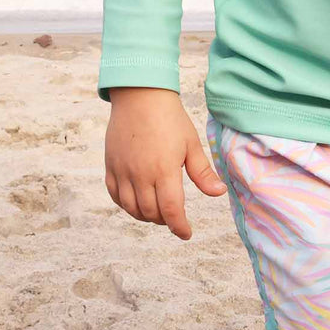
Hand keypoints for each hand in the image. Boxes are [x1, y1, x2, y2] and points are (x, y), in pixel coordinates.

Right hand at [104, 87, 227, 239]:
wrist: (141, 96)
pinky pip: (115, 196)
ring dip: (146, 216)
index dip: (179, 226)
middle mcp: (140, 174)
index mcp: (164, 170)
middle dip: (165, 220)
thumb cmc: (171, 119)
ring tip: (158, 211)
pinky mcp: (111, 166)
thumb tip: (218, 193)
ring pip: (131, 208)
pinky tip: (137, 202)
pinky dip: (127, 205)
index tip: (186, 233)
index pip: (171, 210)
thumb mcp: (191, 144)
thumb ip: (202, 172)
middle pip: (151, 213)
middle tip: (174, 216)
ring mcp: (122, 171)